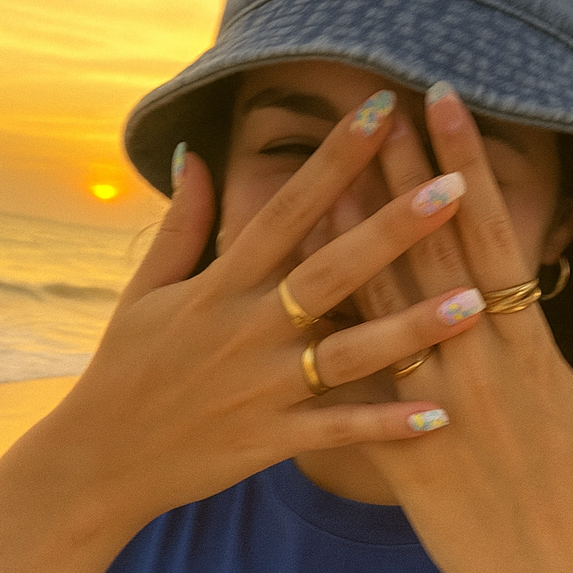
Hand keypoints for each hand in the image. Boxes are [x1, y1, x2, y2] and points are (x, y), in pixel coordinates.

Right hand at [42, 91, 480, 531]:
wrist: (99, 460)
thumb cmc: (124, 367)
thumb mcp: (145, 290)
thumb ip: (181, 223)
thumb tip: (194, 152)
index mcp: (220, 286)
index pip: (286, 209)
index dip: (335, 159)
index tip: (383, 111)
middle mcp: (247, 330)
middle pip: (331, 271)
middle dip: (393, 229)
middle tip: (455, 189)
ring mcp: (263, 388)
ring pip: (348, 354)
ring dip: (411, 328)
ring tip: (473, 301)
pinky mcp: (271, 440)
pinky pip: (338, 433)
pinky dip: (387, 426)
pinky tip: (440, 415)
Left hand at [357, 87, 572, 572]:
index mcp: (531, 352)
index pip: (492, 236)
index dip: (467, 165)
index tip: (444, 103)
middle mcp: (475, 368)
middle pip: (428, 256)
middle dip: (400, 176)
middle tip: (370, 110)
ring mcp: (430, 409)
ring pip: (380, 309)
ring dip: (350, 238)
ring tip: (322, 178)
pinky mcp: (397, 452)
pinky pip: (352, 384)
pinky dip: (325, 333)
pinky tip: (294, 293)